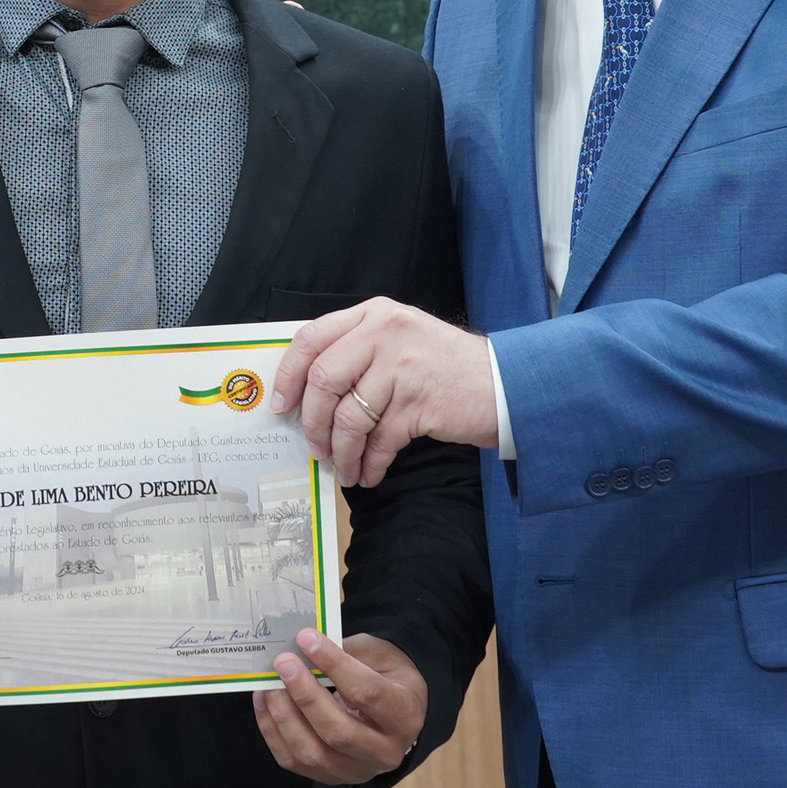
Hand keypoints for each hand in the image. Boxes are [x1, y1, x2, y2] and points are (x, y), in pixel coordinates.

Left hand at [254, 630, 427, 784]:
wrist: (393, 712)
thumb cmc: (386, 678)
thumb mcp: (380, 656)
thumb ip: (348, 651)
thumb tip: (305, 646)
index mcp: (405, 716)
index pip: (367, 693)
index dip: (334, 665)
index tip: (307, 639)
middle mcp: (385, 752)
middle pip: (338, 730)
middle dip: (305, 695)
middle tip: (283, 663)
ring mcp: (356, 770)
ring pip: (313, 752)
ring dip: (284, 716)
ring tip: (269, 684)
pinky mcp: (329, 777)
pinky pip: (293, 760)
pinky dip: (272, 730)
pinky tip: (264, 701)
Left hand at [272, 298, 497, 488]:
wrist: (506, 383)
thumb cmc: (445, 366)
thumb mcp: (400, 338)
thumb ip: (358, 351)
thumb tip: (307, 391)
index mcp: (374, 314)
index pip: (311, 338)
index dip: (288, 375)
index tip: (280, 405)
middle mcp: (385, 333)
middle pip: (324, 380)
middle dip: (312, 422)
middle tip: (315, 447)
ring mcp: (403, 366)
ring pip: (349, 417)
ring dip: (342, 451)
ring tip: (346, 468)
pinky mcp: (421, 402)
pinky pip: (379, 441)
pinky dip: (370, 463)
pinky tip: (370, 473)